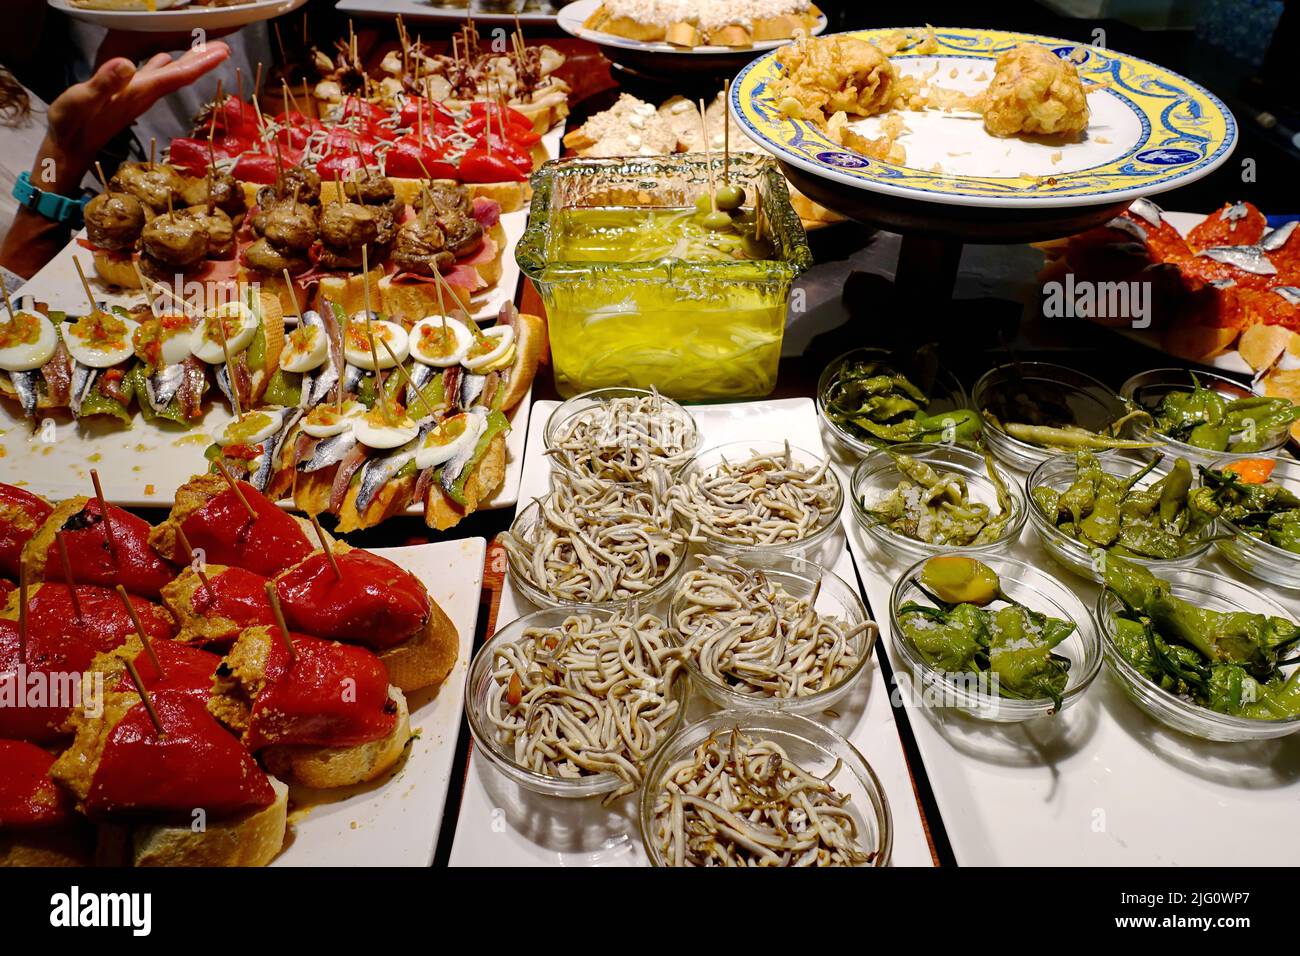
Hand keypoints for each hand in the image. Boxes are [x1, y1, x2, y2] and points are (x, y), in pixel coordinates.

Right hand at [43, 41, 230, 174]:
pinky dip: (163, 66)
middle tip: (224, 47)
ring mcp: (136, 96)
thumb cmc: (73, 124)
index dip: (201, 63)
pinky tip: (165, 58)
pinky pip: (152, 77)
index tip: (223, 51)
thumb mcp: (84, 99)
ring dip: (187, 62)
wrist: (68, 147)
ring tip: (202, 49)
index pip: (177, 75)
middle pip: (180, 75)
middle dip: (202, 60)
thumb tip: (128, 65)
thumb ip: (106, 82)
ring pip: (168, 76)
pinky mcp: (126, 96)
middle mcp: (143, 94)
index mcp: (138, 92)